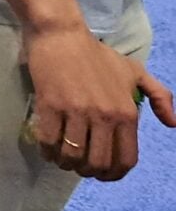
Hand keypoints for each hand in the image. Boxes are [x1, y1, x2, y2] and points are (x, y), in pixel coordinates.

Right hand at [24, 24, 175, 179]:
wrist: (62, 35)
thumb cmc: (96, 54)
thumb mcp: (134, 71)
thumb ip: (159, 96)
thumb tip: (172, 124)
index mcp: (126, 112)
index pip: (126, 159)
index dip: (113, 175)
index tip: (102, 174)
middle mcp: (104, 116)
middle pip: (97, 163)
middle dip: (87, 172)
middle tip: (79, 165)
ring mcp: (76, 112)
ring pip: (72, 156)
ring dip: (65, 163)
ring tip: (61, 158)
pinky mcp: (50, 106)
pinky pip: (48, 142)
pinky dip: (47, 151)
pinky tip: (46, 148)